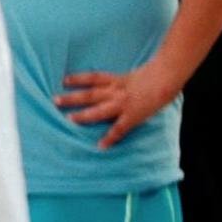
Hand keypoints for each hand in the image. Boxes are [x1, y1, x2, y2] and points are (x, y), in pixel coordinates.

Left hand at [55, 66, 183, 149]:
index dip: (78, 79)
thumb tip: (111, 85)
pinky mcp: (132, 116)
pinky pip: (118, 129)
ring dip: (84, 116)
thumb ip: (122, 82)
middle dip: (72, 98)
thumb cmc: (154, 77)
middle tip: (55, 100)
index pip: (93, 78)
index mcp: (116, 80)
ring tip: (69, 120)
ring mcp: (123, 104)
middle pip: (90, 94)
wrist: (167, 78)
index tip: (63, 80)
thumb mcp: (133, 76)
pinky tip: (101, 146)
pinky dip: (110, 138)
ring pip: (99, 110)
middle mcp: (116, 91)